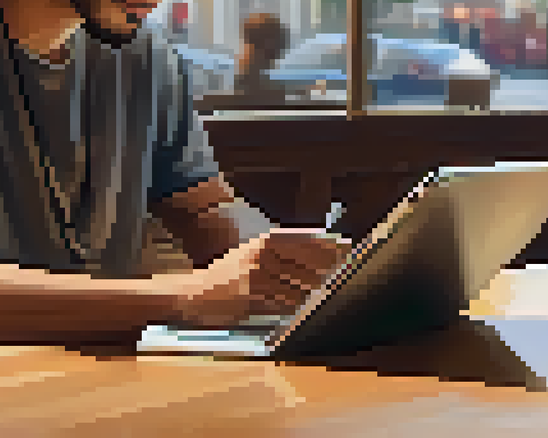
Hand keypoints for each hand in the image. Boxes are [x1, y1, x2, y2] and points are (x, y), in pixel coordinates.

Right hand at [172, 229, 350, 328]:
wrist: (196, 294)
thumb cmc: (230, 276)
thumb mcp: (254, 255)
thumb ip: (282, 254)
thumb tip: (321, 256)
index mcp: (265, 241)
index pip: (305, 240)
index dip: (329, 245)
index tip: (350, 248)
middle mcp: (262, 253)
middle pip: (306, 261)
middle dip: (330, 267)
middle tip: (351, 270)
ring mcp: (256, 273)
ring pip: (297, 282)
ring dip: (318, 288)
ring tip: (335, 290)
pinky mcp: (251, 294)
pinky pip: (283, 301)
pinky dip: (298, 305)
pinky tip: (309, 307)